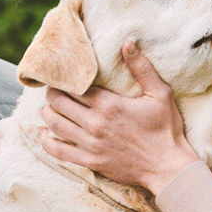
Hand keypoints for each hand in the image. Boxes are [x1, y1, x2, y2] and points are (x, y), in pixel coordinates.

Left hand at [37, 40, 198, 193]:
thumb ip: (142, 68)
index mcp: (109, 105)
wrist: (168, 168)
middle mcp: (95, 124)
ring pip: (56, 125)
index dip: (65, 80)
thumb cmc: (165, 130)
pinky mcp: (90, 162)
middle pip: (60, 104)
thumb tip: (127, 43)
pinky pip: (59, 152)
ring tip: (46, 107)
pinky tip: (43, 134)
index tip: (62, 76)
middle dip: (53, 94)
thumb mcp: (160, 94)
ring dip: (47, 114)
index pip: (75, 87)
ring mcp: (90, 144)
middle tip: (53, 90)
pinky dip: (47, 142)